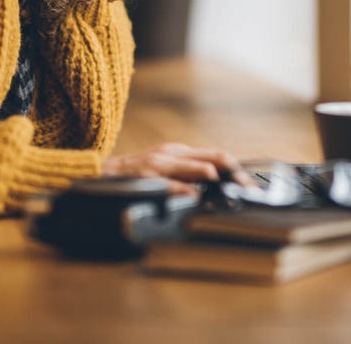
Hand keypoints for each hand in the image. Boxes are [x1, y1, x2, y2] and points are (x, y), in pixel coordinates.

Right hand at [102, 142, 249, 195]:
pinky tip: (193, 197)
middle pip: (214, 158)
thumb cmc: (134, 176)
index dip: (239, 171)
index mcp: (180, 153)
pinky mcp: (143, 176)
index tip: (253, 187)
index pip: (218, 157)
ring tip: (230, 187)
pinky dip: (182, 189)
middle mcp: (172, 154)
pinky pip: (166, 182)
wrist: (97, 174)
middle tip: (250, 190)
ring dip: (214, 175)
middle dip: (236, 174)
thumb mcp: (164, 170)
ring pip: (193, 165)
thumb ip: (188, 176)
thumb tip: (216, 191)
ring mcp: (158, 163)